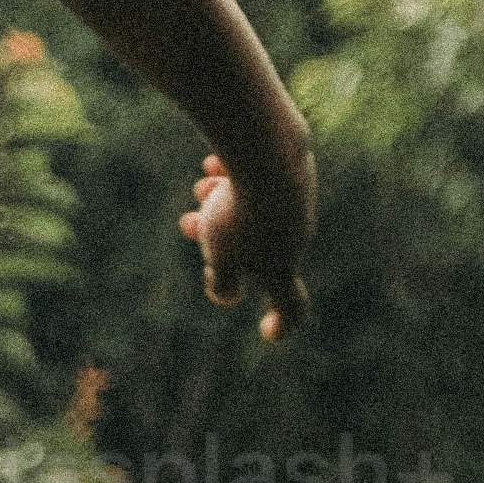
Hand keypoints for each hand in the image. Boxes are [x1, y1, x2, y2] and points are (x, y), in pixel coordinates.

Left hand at [180, 153, 310, 339]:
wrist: (267, 150)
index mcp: (283, 264)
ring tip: (200, 186)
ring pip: (248, 208)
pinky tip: (211, 162)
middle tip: (187, 222)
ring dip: (218, 202)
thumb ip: (224, 283)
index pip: (291, 304)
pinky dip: (232, 175)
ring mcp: (296, 200)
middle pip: (251, 245)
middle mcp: (296, 233)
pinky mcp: (290, 167)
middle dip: (215, 237)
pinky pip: (255, 179)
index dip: (282, 322)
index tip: (268, 332)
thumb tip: (226, 294)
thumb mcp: (223, 257)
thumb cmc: (241, 212)